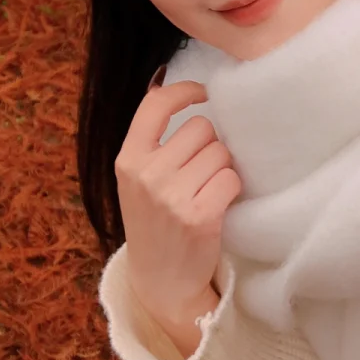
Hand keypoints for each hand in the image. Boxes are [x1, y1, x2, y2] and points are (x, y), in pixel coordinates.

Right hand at [115, 78, 240, 327]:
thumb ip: (152, 141)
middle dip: (210, 145)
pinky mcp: (200, 215)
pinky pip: (232, 179)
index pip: (155, 104)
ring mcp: (172, 196)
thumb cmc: (155, 222)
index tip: (204, 92)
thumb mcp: (137, 180)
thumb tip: (167, 80)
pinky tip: (218, 205)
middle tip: (202, 172)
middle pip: (201, 128)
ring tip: (207, 191)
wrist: (161, 279)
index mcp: (127, 160)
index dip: (185, 91)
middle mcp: (146, 174)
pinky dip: (231, 190)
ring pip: (221, 152)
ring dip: (223, 168)